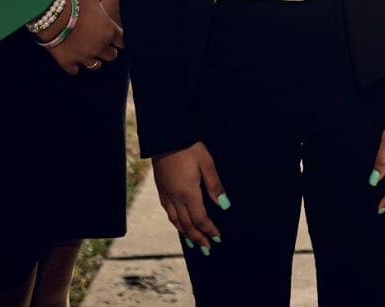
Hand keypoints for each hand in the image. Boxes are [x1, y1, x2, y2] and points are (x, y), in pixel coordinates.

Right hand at [35, 0, 121, 73]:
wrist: (53, 16)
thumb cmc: (76, 2)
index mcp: (109, 31)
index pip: (123, 41)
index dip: (120, 39)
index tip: (117, 37)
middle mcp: (99, 47)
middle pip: (111, 56)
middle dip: (108, 50)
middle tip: (103, 45)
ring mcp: (84, 57)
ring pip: (95, 66)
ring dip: (94, 60)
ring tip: (90, 54)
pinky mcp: (68, 63)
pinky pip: (75, 71)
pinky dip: (74, 67)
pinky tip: (73, 61)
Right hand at [152, 142, 227, 256]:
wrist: (165, 136)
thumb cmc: (188, 147)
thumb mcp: (206, 162)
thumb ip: (214, 185)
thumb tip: (224, 205)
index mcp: (188, 193)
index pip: (200, 219)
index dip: (209, 230)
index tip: (217, 238)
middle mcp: (175, 198)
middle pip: (187, 224)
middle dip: (197, 238)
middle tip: (206, 248)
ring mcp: (166, 193)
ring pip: (175, 220)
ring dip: (185, 233)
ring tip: (192, 241)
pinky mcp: (160, 188)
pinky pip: (167, 211)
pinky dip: (174, 221)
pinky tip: (177, 221)